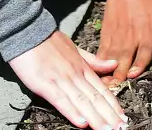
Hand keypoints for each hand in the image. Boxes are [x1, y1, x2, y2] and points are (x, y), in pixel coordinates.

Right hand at [8, 31, 127, 129]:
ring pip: (82, 102)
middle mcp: (75, 75)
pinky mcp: (45, 84)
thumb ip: (93, 60)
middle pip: (95, 99)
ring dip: (96, 119)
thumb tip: (113, 64)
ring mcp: (61, 80)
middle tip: (121, 128)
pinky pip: (60, 100)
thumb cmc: (49, 40)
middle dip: (109, 116)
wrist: (27, 30)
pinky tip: (82, 123)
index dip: (113, 105)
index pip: (102, 90)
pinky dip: (72, 112)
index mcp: (82, 67)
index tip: (123, 118)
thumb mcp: (75, 48)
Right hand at [99, 0, 151, 81]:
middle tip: (116, 89)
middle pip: (125, 63)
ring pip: (112, 58)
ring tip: (106, 85)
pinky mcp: (107, 30)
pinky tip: (98, 69)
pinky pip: (103, 49)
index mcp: (149, 36)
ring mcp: (118, 35)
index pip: (143, 58)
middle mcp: (133, 38)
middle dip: (120, 77)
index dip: (137, 69)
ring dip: (109, 72)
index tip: (133, 77)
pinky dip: (100, 60)